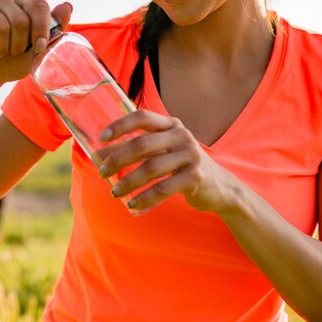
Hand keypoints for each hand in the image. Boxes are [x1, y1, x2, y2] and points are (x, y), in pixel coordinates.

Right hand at [0, 0, 71, 87]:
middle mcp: (7, 2)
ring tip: (0, 50)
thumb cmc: (15, 61)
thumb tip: (68, 5)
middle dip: (19, 45)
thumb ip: (53, 28)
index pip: (39, 5)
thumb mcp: (39, 49)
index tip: (38, 47)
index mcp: (25, 5)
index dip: (41, 28)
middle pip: (21, 20)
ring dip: (3, 47)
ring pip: (2, 25)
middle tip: (13, 52)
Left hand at [98, 111, 238, 214]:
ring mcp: (190, 155)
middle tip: (102, 172)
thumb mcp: (164, 150)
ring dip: (128, 182)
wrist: (221, 187)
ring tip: (114, 193)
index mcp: (171, 124)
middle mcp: (181, 135)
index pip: (142, 116)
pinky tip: (133, 205)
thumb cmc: (182, 167)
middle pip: (142, 144)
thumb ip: (140, 148)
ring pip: (150, 168)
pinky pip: (163, 188)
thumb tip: (101, 155)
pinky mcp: (195, 176)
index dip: (119, 125)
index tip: (101, 139)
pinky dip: (144, 198)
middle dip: (117, 159)